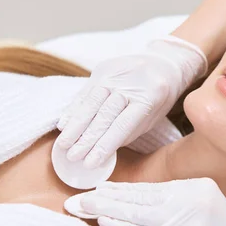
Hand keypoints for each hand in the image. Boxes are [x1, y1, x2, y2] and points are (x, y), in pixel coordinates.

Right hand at [55, 36, 207, 168]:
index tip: (89, 163)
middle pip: (104, 114)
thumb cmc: (158, 98)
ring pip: (91, 102)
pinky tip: (63, 124)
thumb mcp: (151, 118)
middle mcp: (131, 83)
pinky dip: (73, 109)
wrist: (163, 62)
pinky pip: (85, 91)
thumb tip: (99, 152)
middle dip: (86, 139)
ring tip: (63, 145)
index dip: (104, 145)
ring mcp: (115, 73)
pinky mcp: (103, 68)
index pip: (122, 125)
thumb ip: (127, 133)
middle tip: (72, 157)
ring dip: (75, 125)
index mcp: (150, 97)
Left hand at [78, 178, 225, 225]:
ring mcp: (184, 220)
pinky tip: (102, 220)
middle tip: (77, 198)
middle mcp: (190, 198)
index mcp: (197, 187)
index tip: (98, 189)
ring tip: (80, 206)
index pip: (150, 189)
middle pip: (138, 197)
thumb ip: (176, 205)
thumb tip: (136, 205)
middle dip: (104, 197)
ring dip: (104, 209)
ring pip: (135, 212)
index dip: (121, 190)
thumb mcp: (205, 212)